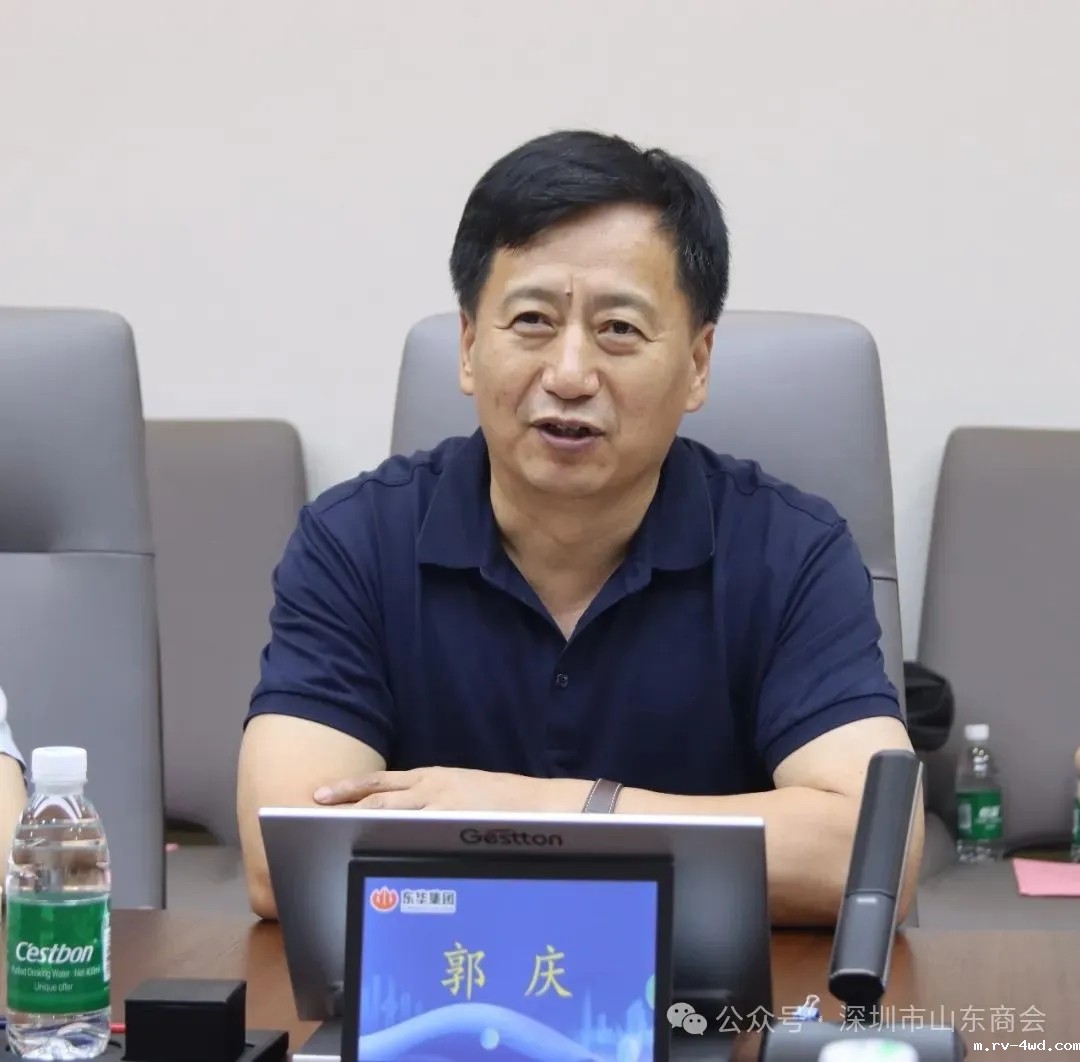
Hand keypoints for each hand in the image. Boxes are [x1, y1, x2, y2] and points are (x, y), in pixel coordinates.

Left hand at [312, 767, 588, 812]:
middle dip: (345, 800)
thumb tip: (403, 818)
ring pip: (391, 810)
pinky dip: (391, 831)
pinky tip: (371, 840)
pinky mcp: (454, 820)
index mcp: (434, 778)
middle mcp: (432, 786)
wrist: (540, 805)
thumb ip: (434, 801)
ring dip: (359, 815)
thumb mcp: (463, 793)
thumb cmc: (502, 804)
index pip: (382, 781)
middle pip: (379, 793)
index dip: (351, 786)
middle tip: (314, 806)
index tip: (323, 793)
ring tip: (330, 823)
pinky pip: (416, 827)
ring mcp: (442, 803)